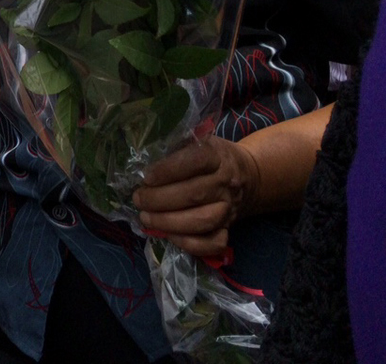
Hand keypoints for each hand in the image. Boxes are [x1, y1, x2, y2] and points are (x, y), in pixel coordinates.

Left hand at [132, 135, 258, 257]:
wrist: (247, 175)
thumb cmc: (210, 156)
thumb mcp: (196, 141)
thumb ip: (174, 146)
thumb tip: (140, 157)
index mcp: (216, 156)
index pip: (195, 160)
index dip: (168, 170)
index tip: (147, 177)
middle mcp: (225, 183)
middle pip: (194, 194)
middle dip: (159, 200)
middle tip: (138, 199)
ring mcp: (229, 208)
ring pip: (203, 221)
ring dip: (169, 222)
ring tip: (146, 217)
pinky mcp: (229, 228)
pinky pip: (214, 243)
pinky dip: (189, 244)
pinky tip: (168, 235)